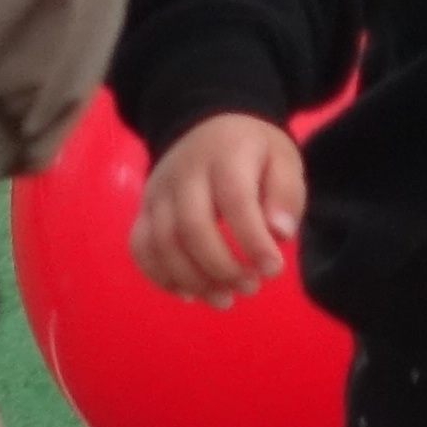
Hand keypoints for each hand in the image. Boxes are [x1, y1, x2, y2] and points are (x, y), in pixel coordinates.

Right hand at [131, 111, 305, 302]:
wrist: (207, 127)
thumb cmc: (252, 153)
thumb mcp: (282, 160)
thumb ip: (286, 195)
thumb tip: (279, 233)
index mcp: (225, 156)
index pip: (234, 201)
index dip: (253, 241)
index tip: (273, 268)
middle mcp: (184, 173)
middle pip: (191, 227)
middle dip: (221, 267)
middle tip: (250, 286)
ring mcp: (158, 192)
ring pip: (162, 243)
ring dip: (193, 280)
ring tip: (224, 298)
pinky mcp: (143, 209)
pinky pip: (140, 247)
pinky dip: (161, 276)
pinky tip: (190, 293)